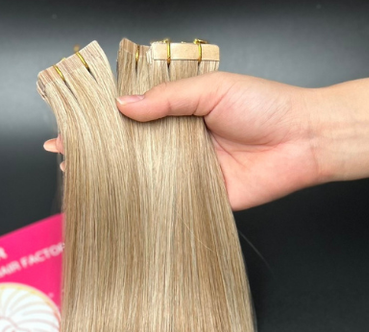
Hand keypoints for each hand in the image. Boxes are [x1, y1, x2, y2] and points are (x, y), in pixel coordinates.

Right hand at [44, 72, 329, 210]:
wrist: (302, 141)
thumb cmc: (266, 106)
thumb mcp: (211, 89)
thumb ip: (167, 100)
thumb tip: (125, 106)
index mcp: (182, 109)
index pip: (133, 115)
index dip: (103, 122)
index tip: (69, 128)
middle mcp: (182, 141)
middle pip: (134, 148)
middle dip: (101, 153)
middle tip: (65, 156)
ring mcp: (190, 171)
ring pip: (148, 177)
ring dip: (118, 179)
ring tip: (81, 177)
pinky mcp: (203, 198)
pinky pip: (171, 202)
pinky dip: (148, 204)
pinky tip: (122, 202)